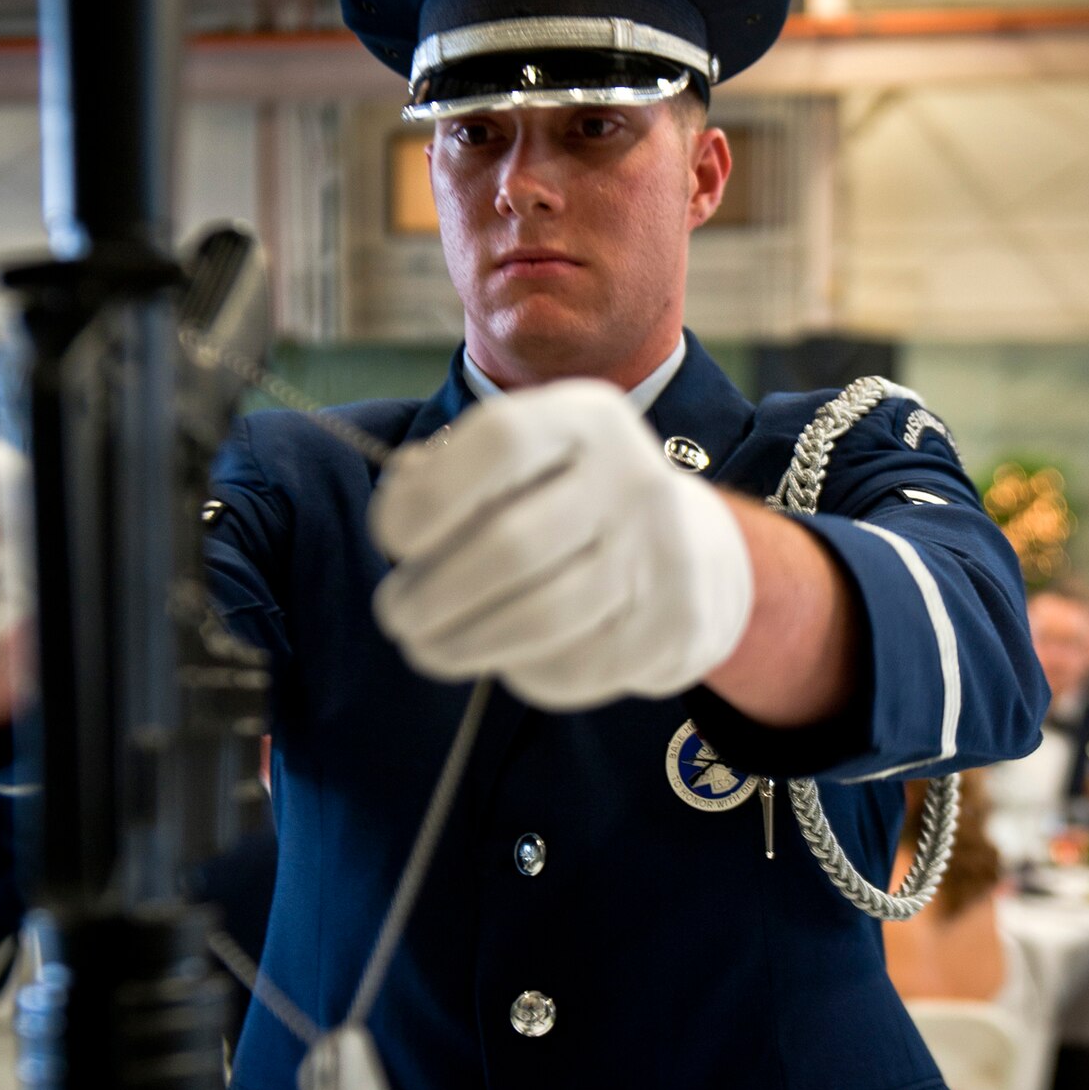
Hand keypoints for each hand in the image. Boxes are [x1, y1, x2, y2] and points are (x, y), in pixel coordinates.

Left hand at [369, 380, 753, 709]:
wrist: (696, 555)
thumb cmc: (574, 505)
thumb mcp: (527, 464)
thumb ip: (455, 474)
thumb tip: (400, 505)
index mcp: (588, 419)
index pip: (499, 441)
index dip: (429, 495)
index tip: (392, 538)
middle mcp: (633, 478)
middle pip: (509, 546)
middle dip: (430, 592)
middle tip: (396, 613)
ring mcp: (661, 555)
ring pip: (537, 619)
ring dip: (460, 644)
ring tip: (426, 646)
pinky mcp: (673, 626)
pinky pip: (571, 666)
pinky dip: (518, 670)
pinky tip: (502, 656)